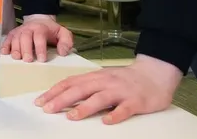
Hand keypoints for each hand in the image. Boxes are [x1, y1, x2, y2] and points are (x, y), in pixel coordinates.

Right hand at [1, 14, 73, 62]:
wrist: (39, 20)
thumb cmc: (51, 31)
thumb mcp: (63, 33)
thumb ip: (66, 41)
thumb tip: (62, 52)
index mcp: (41, 28)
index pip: (39, 37)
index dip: (40, 48)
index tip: (42, 59)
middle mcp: (28, 28)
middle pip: (25, 37)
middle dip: (25, 49)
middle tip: (27, 60)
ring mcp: (19, 31)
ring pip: (15, 38)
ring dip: (15, 48)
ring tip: (16, 58)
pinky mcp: (12, 35)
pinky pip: (7, 39)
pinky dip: (5, 46)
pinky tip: (4, 53)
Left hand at [36, 55, 181, 123]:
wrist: (155, 73)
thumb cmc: (125, 78)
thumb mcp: (103, 78)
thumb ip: (87, 85)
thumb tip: (64, 95)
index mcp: (95, 77)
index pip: (70, 83)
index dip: (54, 92)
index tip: (40, 101)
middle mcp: (105, 82)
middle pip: (80, 90)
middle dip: (62, 100)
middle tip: (48, 109)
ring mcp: (120, 91)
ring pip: (100, 99)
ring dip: (84, 108)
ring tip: (71, 117)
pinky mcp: (136, 102)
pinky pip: (124, 109)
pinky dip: (115, 115)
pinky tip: (106, 122)